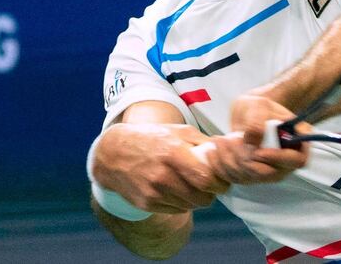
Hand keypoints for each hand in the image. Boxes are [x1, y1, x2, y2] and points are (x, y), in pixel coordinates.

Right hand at [92, 123, 229, 213]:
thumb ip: (203, 142)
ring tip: (194, 185)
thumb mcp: (178, 131)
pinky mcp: (146, 203)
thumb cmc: (152, 138)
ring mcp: (153, 192)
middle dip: (211, 193)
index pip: (206, 180)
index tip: (223, 180)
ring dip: (197, 199)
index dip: (220, 183)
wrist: (114, 153)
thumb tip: (227, 151)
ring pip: (190, 206)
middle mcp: (162, 175)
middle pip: (201, 198)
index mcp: (173, 153)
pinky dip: (183, 203)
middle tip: (211, 185)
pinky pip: (176, 210)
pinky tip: (178, 189)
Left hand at [195, 95, 308, 183]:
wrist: (248, 114)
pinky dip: (221, 166)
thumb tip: (252, 142)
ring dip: (229, 160)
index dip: (278, 158)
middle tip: (230, 139)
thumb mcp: (259, 106)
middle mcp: (285, 164)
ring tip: (219, 139)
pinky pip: (235, 179)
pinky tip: (214, 150)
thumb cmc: (259, 107)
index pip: (296, 160)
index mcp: (299, 144)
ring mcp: (268, 172)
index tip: (259, 152)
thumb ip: (257, 121)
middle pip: (268, 174)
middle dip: (245, 159)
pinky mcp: (251, 176)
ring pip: (249, 177)